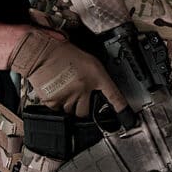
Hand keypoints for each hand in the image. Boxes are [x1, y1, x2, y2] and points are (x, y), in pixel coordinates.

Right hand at [7, 29, 126, 116]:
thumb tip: (100, 90)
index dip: (121, 109)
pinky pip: (59, 110)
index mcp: (95, 76)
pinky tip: (58, 92)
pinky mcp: (53, 101)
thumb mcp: (89, 62)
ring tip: (66, 90)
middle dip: (84, 106)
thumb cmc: (65, 54)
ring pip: (72, 112)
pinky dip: (58, 104)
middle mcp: (83, 88)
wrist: (42, 52)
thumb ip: (97, 77)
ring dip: (71, 105)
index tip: (128, 119)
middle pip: (87, 111)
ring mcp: (68, 96)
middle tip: (79, 95)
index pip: (113, 96)